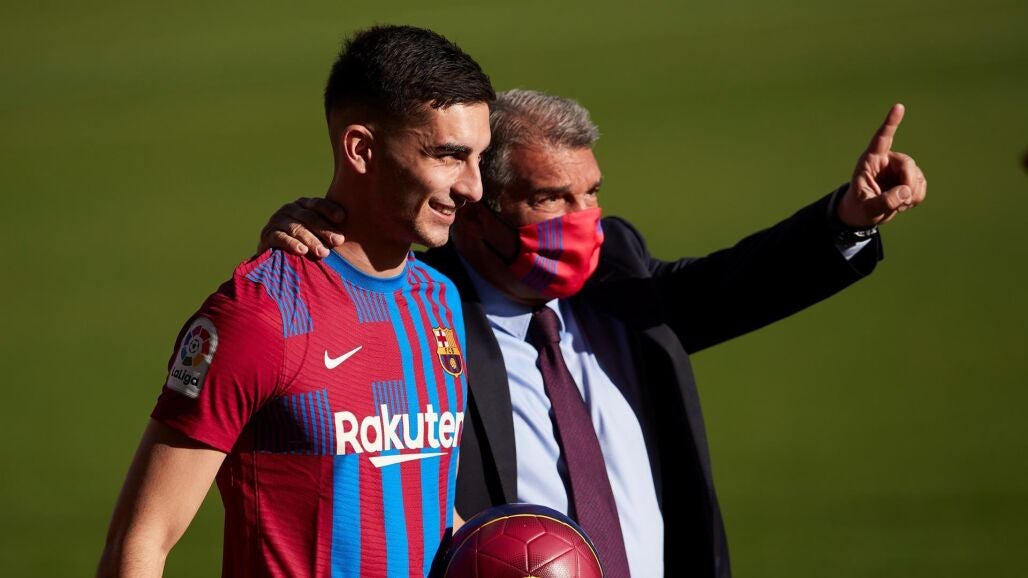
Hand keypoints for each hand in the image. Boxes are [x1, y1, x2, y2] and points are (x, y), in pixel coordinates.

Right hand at [257, 197, 346, 257]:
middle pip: (309, 217)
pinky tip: (302, 251)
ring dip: (311, 240)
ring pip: (296, 228)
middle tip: (338, 241)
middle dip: (324, 230)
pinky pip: (279, 237)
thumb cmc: (309, 243)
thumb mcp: (321, 233)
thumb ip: (333, 228)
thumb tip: (361, 229)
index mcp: (305, 204)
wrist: (279, 255)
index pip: (318, 204)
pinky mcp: (267, 234)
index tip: (342, 218)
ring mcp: (277, 220)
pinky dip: (291, 244)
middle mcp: (290, 209)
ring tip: (324, 252)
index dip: (329, 209)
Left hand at [837, 104, 926, 227]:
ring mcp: (899, 169)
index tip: (898, 107)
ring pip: (917, 175)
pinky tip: (904, 203)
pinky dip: (916, 197)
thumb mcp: (867, 208)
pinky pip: (921, 185)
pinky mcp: (909, 179)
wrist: (864, 215)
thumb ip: (884, 201)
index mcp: (870, 161)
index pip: (881, 139)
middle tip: (903, 200)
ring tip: (897, 205)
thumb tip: (906, 192)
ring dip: (911, 193)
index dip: (890, 123)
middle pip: (907, 163)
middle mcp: (886, 161)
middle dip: (908, 182)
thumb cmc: (859, 207)